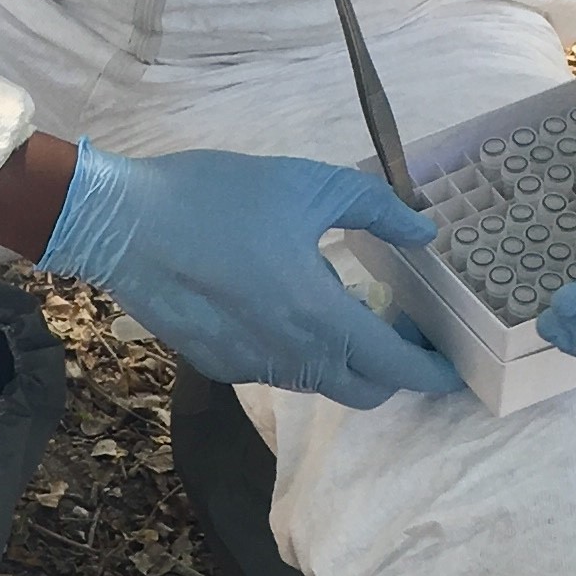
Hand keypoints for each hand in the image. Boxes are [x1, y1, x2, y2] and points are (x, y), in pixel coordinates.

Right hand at [42, 145, 464, 407]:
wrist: (120, 224)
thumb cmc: (217, 197)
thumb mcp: (308, 184)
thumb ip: (376, 209)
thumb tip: (423, 232)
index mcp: (320, 318)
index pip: (398, 369)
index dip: (434, 370)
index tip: (455, 360)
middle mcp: (292, 358)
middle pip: (366, 391)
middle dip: (395, 369)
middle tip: (402, 324)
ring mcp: (252, 368)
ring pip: (321, 381)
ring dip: (344, 354)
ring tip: (338, 297)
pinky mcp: (220, 365)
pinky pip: (279, 370)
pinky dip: (299, 348)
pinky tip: (282, 299)